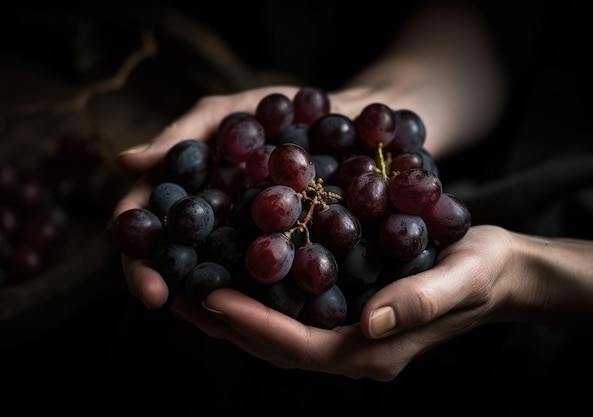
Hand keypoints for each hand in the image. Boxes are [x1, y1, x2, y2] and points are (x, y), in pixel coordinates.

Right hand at [112, 85, 408, 307]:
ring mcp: (248, 242)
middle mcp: (210, 226)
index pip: (145, 232)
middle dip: (163, 285)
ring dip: (208, 301)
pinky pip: (272, 279)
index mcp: (187, 196)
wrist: (345, 120)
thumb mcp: (230, 112)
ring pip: (216, 280)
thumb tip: (125, 161)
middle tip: (170, 303)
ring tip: (215, 317)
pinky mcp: (289, 252)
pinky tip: (269, 313)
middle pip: (172, 263)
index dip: (138, 260)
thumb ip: (184, 133)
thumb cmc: (279, 112)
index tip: (149, 287)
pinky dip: (263, 296)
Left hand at [169, 225, 516, 380]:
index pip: (299, 347)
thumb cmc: (482, 274)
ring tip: (192, 285)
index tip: (210, 299)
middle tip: (179, 294)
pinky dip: (262, 296)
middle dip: (227, 324)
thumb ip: (418, 303)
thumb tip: (369, 323)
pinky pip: (295, 312)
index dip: (253, 325)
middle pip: (277, 346)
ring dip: (236, 313)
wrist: (498, 273)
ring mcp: (349, 334)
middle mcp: (354, 349)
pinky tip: (239, 270)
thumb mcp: (461, 280)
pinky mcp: (349, 312)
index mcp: (373, 351)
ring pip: (279, 332)